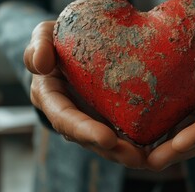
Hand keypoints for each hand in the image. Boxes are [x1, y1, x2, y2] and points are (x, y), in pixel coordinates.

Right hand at [24, 21, 146, 168]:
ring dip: (126, 152)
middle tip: (135, 157)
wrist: (73, 45)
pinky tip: (155, 146)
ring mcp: (89, 117)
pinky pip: (120, 130)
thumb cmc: (57, 41)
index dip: (83, 130)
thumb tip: (40, 63)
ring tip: (149, 158)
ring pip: (106, 142)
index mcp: (51, 98)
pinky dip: (136, 139)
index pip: (64, 118)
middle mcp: (69, 114)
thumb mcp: (44, 35)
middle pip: (88, 139)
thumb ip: (39, 45)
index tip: (107, 138)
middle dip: (111, 150)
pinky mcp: (107, 114)